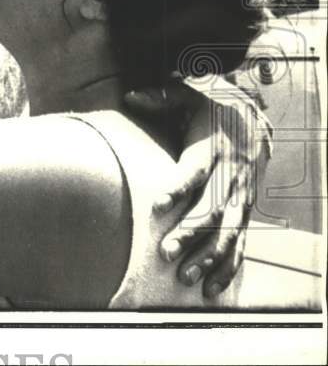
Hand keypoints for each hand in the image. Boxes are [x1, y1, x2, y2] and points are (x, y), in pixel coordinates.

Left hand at [126, 77, 272, 296]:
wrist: (254, 118)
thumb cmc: (211, 108)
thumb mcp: (190, 95)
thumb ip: (161, 97)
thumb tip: (130, 95)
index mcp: (213, 148)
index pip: (195, 172)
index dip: (177, 189)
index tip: (157, 206)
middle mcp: (230, 176)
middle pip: (212, 209)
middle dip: (189, 234)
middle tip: (166, 253)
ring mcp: (240, 196)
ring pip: (229, 232)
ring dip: (208, 256)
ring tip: (186, 276)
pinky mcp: (245, 211)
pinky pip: (241, 243)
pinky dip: (228, 266)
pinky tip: (212, 287)